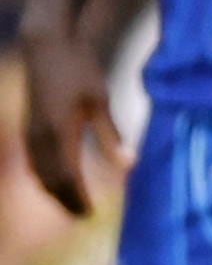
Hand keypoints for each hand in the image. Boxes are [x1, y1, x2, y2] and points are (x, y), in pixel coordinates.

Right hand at [18, 24, 109, 217]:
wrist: (47, 48)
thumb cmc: (79, 70)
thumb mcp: (100, 101)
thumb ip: (111, 135)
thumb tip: (129, 165)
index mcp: (59, 133)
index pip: (67, 178)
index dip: (78, 199)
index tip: (91, 214)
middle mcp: (39, 138)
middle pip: (50, 181)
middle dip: (65, 200)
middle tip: (83, 216)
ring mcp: (30, 133)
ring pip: (39, 173)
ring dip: (54, 191)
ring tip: (72, 203)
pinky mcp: (29, 127)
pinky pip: (34, 162)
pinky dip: (45, 176)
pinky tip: (58, 180)